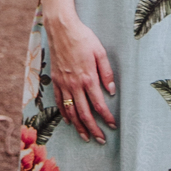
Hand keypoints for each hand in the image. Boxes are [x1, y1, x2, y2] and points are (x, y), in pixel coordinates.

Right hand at [43, 10, 116, 142]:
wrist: (62, 30)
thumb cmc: (83, 38)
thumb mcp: (100, 52)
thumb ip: (107, 73)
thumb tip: (112, 91)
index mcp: (88, 78)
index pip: (99, 104)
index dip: (107, 117)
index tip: (113, 126)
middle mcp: (75, 84)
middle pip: (84, 113)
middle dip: (94, 129)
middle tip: (101, 140)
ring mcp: (64, 84)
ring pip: (71, 111)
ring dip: (79, 126)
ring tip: (86, 137)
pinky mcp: (56, 81)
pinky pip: (60, 102)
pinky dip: (65, 114)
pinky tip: (70, 122)